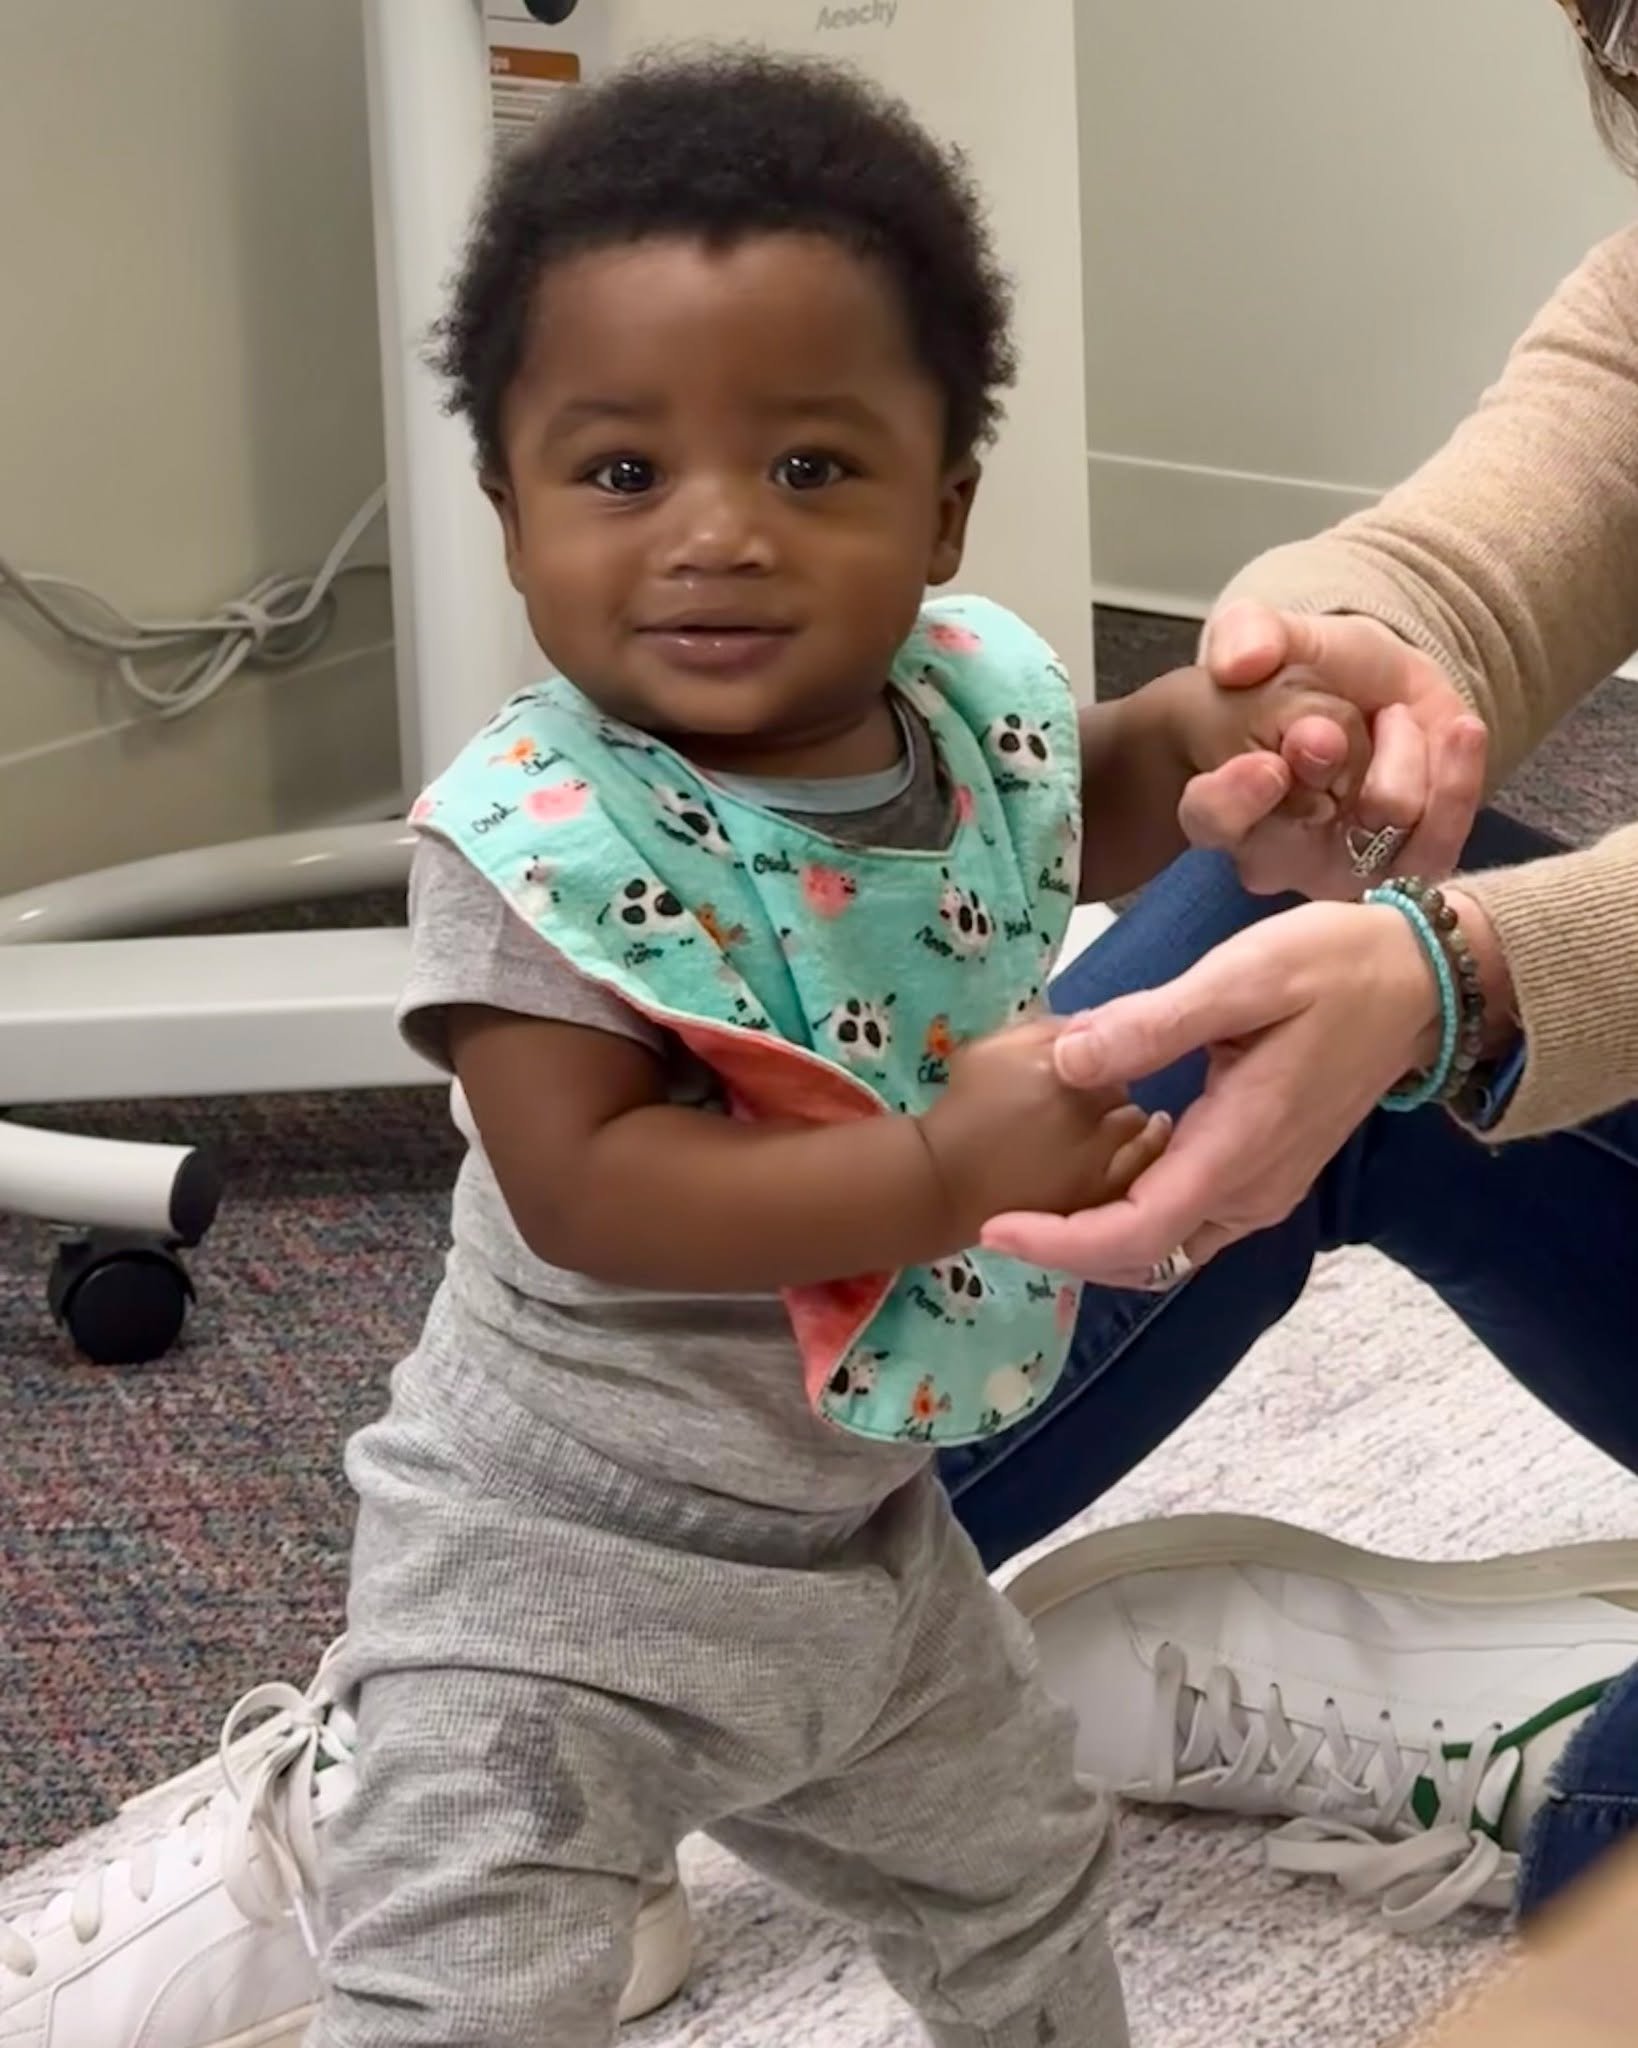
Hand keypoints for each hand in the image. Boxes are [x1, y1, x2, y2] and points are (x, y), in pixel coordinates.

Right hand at [922, 1018, 1171, 1243]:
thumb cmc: (961, 1109)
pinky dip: (1137, 1154)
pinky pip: (1139, 1167)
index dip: (1095, 1058)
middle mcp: (1082, 1107)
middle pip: (1123, 1085)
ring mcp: (1094, 1154)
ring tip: (1103, 1125)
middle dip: (1110, 1088)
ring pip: (1137, 1124)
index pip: (1106, 1046)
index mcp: (1057, 1065)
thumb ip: (1046, 1028)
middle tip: (1087, 1100)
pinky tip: (1127, 1147)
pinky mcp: (1097, 1192)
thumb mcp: (991, 1047)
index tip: (1080, 1070)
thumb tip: (1093, 1022)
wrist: (943, 1182)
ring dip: (1125, 1121)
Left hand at [979, 902, 1441, 1282]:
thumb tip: (1070, 1061)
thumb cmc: (1334, 968)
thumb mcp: (1243, 976)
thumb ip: (1154, 1023)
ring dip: (1100, 1234)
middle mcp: (1253, 1191)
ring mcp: (1265, 1189)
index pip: (1135, 1235)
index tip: (995, 1228)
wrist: (1421, 980)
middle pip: (1145, 1256)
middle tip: (998, 1213)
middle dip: (1067, 1248)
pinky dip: (1136, 1213)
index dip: (1058, 1244)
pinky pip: (1189, 1217)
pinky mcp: (1268, 1173)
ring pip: (1167, 1245)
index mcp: (1239, 1150)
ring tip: (1034, 1196)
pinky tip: (1100, 1167)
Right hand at [1179, 602, 1489, 897]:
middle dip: (1333, 763)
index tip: (1268, 765)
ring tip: (1389, 717)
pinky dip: (1456, 780)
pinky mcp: (1404, 869)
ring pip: (1382, 819)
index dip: (1234, 800)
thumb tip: (1241, 663)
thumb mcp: (1270, 632)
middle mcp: (1274, 851)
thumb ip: (1247, 633)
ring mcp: (1341, 867)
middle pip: (1306, 827)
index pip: (1212, 819)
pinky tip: (1458, 730)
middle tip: (1336, 726)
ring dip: (1399, 750)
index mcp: (1221, 802)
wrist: (1376, 689)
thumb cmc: (1303, 672)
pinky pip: (1437, 845)